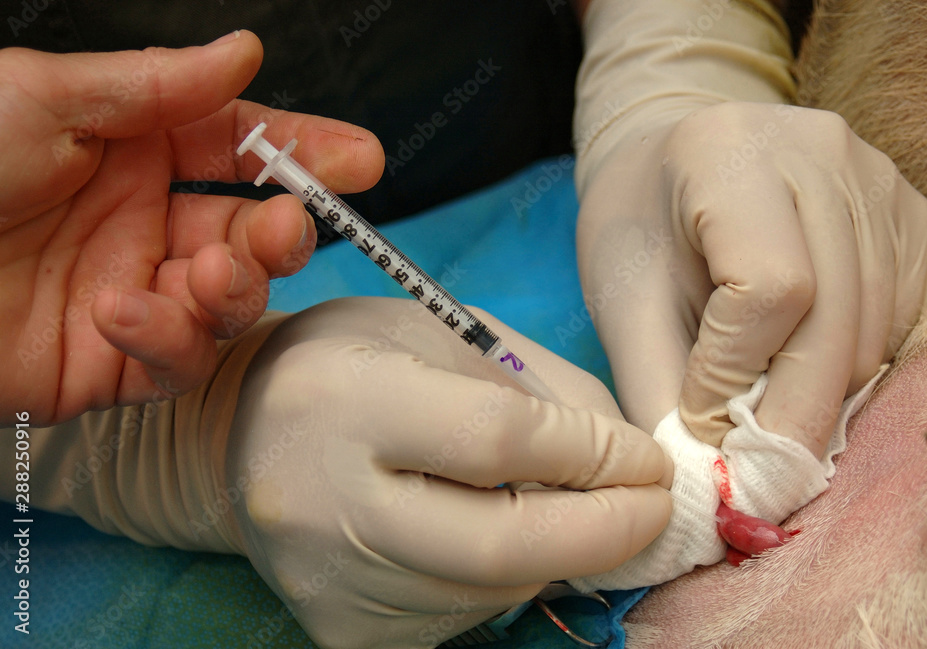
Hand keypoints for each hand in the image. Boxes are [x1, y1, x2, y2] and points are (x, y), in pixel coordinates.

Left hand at [0, 32, 383, 424]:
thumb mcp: (43, 98)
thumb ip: (157, 83)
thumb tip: (243, 51)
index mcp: (132, 150)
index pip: (240, 148)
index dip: (305, 152)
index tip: (360, 159)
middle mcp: (142, 223)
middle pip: (251, 233)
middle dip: (283, 234)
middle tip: (288, 226)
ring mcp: (133, 294)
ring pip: (229, 302)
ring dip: (234, 290)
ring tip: (207, 275)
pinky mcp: (109, 364)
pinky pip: (173, 359)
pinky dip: (166, 339)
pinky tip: (123, 313)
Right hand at [224, 297, 670, 647]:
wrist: (246, 435)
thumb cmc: (357, 363)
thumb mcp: (445, 332)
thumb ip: (544, 390)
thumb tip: (627, 460)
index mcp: (345, 398)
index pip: (496, 440)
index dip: (592, 454)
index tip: (647, 459)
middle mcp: (325, 500)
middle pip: (500, 541)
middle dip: (604, 529)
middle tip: (656, 506)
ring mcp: (330, 581)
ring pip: (493, 587)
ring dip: (562, 553)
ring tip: (584, 512)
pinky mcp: (343, 630)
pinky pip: (464, 614)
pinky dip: (512, 579)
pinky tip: (513, 536)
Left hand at [577, 102, 926, 455]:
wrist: (671, 166)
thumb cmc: (638, 231)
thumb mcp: (621, 301)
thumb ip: (655, 387)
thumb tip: (705, 484)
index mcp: (728, 151)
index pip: (770, 287)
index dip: (738, 373)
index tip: (702, 426)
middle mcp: (818, 150)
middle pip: (837, 317)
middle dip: (791, 415)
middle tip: (753, 477)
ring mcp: (874, 177)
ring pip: (874, 331)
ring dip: (821, 397)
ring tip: (763, 414)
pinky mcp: (908, 210)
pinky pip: (900, 318)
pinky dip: (852, 364)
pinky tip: (799, 364)